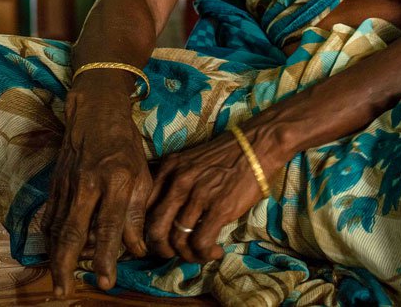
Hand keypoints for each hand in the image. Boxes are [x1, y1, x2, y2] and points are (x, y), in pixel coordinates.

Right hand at [45, 84, 152, 294]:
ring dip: (55, 258)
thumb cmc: (125, 144)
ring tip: (57, 282)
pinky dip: (49, 239)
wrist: (95, 113)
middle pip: (72, 233)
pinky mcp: (55, 184)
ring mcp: (67, 185)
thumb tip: (135, 250)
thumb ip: (137, 214)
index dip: (106, 257)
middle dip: (66, 266)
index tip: (106, 282)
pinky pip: (50, 217)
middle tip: (63, 292)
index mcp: (115, 181)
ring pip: (56, 228)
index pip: (109, 227)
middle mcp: (87, 185)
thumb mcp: (142, 174)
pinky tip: (52, 255)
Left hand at [145, 128, 269, 263]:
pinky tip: (215, 251)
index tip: (160, 240)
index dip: (148, 232)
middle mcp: (178, 182)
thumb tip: (164, 216)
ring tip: (200, 253)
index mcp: (168, 169)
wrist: (256, 145)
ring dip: (188, 255)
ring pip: (178, 240)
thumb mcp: (188, 161)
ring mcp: (198, 195)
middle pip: (155, 230)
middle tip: (175, 254)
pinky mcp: (219, 207)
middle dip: (162, 250)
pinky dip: (205, 254)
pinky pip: (201, 242)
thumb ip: (172, 182)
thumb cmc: (224, 156)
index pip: (144, 209)